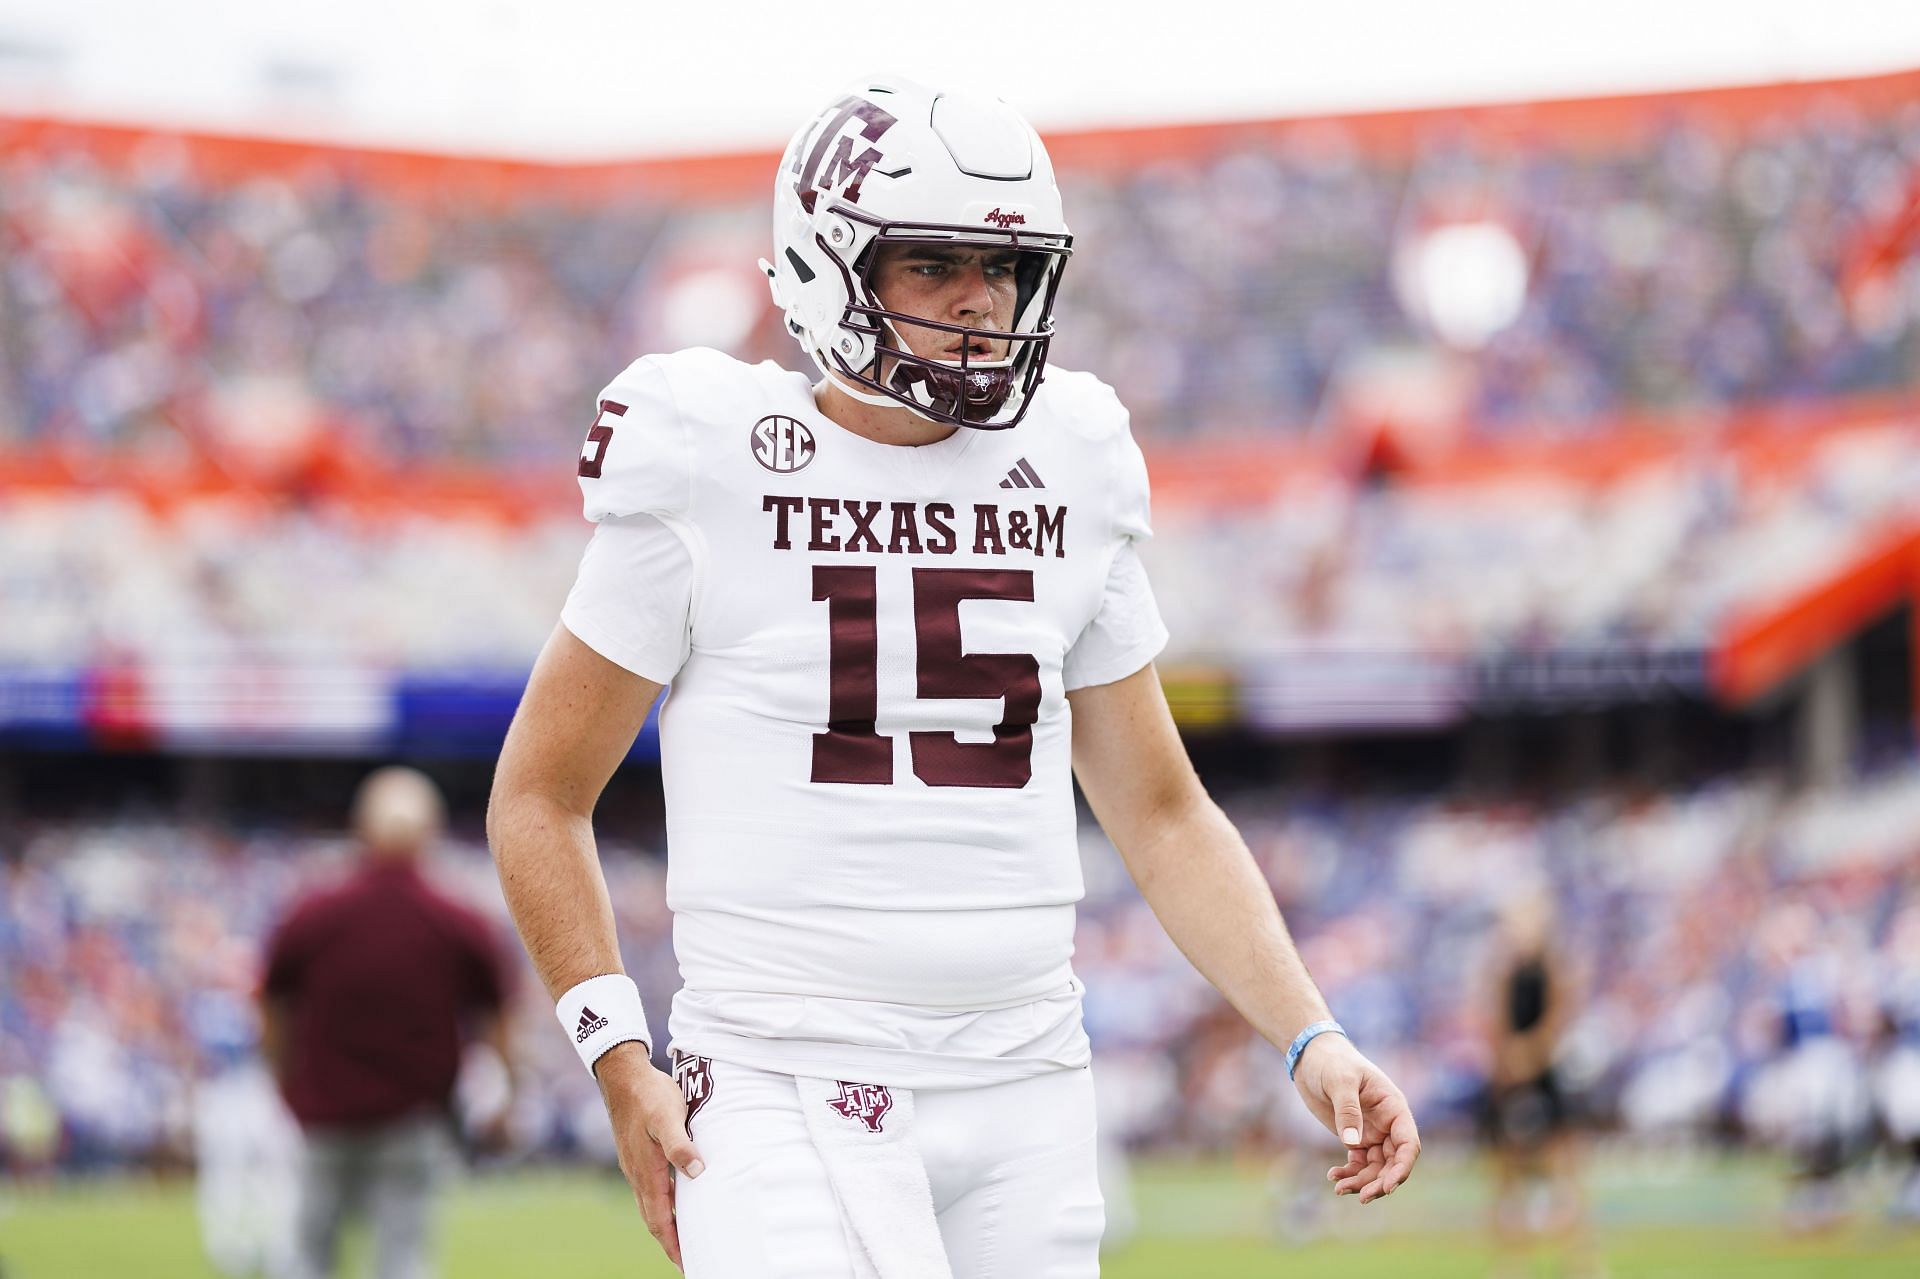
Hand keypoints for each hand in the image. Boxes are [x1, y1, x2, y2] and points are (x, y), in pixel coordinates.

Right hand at [595, 1042, 705, 1269]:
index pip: (659, 1220)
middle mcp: (638, 1174)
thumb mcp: (669, 1117)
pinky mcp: (636, 1154)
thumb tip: (698, 1173)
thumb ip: (681, 1145)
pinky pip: (648, 1189)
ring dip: (664, 1224)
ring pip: (649, 1204)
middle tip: (687, 1259)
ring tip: (681, 1237)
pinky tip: (672, 1199)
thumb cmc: (649, 1094)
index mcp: (646, 1172)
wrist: (622, 1074)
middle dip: (669, 1242)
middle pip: (653, 1219)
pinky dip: (661, 1203)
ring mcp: (635, 1165)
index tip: (686, 1263)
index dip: (672, 1244)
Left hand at [1290, 1033, 1420, 1203]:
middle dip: (1381, 1182)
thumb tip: (1353, 1143)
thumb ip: (1348, 1110)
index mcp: (1394, 1107)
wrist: (1312, 1057)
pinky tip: (1333, 1176)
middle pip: (1394, 1162)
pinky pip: (1359, 1163)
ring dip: (1362, 1182)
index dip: (1402, 1167)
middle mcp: (1388, 1123)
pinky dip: (1349, 1173)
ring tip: (1339, 1188)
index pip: (1409, 1144)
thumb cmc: (1331, 1062)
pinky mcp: (1355, 1138)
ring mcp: (1372, 1132)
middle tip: (1362, 1197)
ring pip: (1376, 1168)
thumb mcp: (1340, 1080)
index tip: (1389, 1186)